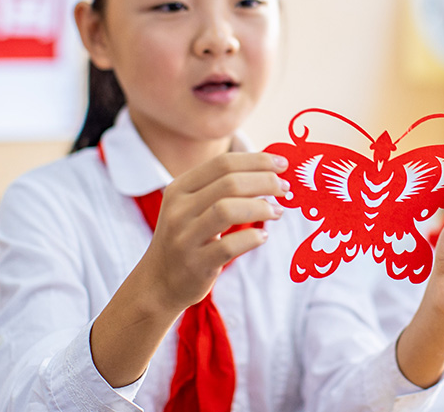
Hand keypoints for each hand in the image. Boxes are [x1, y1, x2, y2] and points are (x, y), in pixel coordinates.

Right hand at [139, 152, 289, 311]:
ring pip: (227, 210)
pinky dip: (252, 238)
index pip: (223, 163)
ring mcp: (185, 237)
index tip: (282, 164)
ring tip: (277, 212)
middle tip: (285, 188)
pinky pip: (229, 246)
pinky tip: (262, 237)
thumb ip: (223, 187)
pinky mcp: (196, 264)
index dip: (257, 161)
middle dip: (265, 181)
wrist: (159, 282)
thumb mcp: (193, 206)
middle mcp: (179, 209)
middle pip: (229, 183)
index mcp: (180, 187)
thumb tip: (270, 171)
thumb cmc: (188, 237)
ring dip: (261, 208)